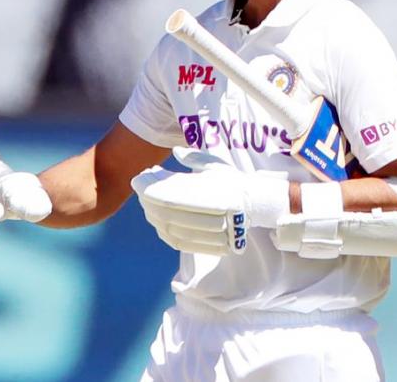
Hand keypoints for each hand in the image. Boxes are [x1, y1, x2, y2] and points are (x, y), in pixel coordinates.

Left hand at [131, 148, 289, 255]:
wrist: (258, 204)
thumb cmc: (232, 180)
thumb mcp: (215, 165)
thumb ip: (194, 158)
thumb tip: (175, 151)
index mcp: (218, 192)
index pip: (172, 195)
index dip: (150, 188)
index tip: (138, 178)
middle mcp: (219, 214)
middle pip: (169, 213)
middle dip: (148, 201)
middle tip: (139, 189)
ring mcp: (218, 232)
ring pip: (173, 229)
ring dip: (153, 216)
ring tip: (145, 203)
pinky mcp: (215, 245)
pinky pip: (181, 243)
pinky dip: (164, 233)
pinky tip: (157, 222)